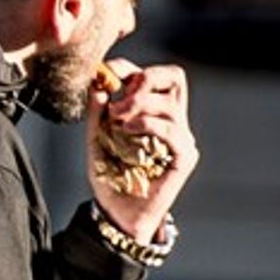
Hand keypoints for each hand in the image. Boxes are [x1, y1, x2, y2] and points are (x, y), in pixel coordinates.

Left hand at [88, 58, 198, 241]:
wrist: (116, 212)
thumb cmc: (109, 175)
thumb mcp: (95, 137)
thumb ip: (97, 112)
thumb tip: (97, 85)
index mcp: (153, 111)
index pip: (153, 75)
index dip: (129, 68)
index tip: (104, 74)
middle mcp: (171, 120)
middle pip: (174, 77)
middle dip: (144, 78)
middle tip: (119, 98)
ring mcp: (180, 138)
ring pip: (170, 103)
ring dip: (138, 105)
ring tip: (116, 120)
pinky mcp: (184, 157)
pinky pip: (173, 130)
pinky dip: (148, 124)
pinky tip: (128, 130)